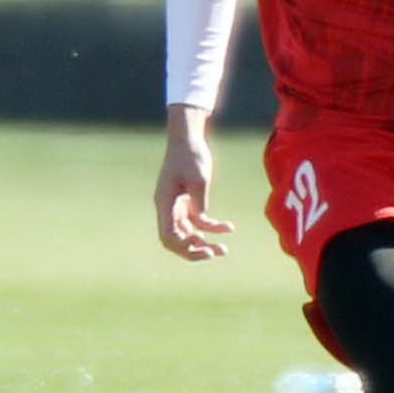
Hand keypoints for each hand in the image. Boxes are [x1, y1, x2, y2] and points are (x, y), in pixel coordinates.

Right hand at [154, 110, 230, 260]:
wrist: (188, 139)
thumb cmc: (191, 155)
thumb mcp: (198, 177)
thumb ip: (199, 201)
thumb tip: (202, 222)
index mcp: (165, 203)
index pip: (167, 235)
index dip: (182, 247)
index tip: (202, 246)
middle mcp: (168, 208)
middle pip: (175, 240)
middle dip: (193, 251)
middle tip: (215, 254)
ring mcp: (177, 207)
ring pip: (187, 234)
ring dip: (203, 243)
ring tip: (223, 249)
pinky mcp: (188, 203)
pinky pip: (198, 222)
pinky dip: (211, 227)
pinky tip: (229, 227)